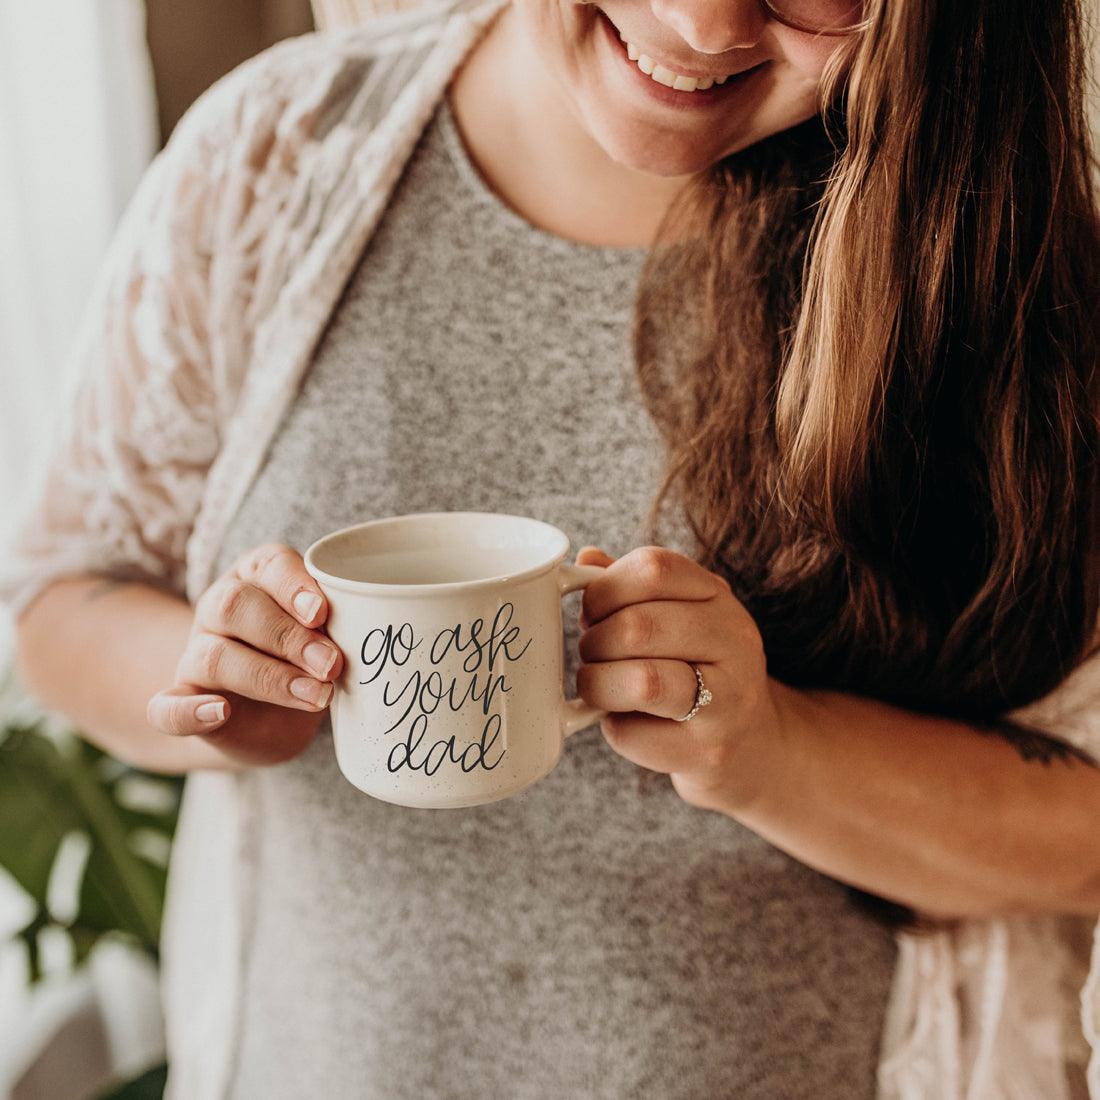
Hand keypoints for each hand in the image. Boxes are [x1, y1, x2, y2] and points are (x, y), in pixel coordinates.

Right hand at [146, 543, 344, 765]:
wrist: (271, 718)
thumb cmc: (308, 660)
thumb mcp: (327, 636)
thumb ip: (336, 627)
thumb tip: (369, 634)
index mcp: (258, 578)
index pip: (268, 565)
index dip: (293, 585)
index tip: (322, 612)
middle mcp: (220, 609)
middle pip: (235, 606)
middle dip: (287, 636)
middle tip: (331, 664)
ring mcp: (196, 655)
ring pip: (212, 656)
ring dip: (267, 677)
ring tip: (316, 696)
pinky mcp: (185, 702)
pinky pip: (166, 707)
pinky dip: (188, 711)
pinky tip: (219, 713)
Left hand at [574, 544, 781, 811]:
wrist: (749, 743)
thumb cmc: (694, 669)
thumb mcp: (673, 617)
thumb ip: (630, 587)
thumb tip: (583, 558)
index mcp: (719, 597)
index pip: (655, 569)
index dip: (605, 588)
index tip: (593, 610)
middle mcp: (734, 642)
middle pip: (639, 626)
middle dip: (595, 643)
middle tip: (593, 655)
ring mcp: (728, 700)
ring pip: (643, 681)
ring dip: (599, 683)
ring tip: (600, 685)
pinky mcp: (709, 752)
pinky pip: (633, 734)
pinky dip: (613, 728)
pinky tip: (627, 721)